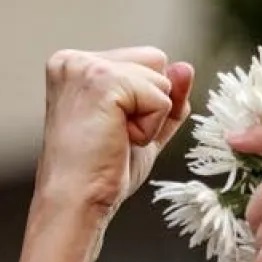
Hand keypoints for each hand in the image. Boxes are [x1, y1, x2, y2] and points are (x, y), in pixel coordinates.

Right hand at [12, 46, 192, 261]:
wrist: (77, 201)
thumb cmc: (100, 171)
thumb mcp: (142, 126)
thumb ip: (166, 96)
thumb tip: (185, 67)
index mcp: (76, 64)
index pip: (145, 60)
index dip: (146, 100)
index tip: (111, 129)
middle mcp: (75, 59)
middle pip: (156, 60)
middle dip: (151, 103)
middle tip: (114, 134)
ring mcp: (86, 67)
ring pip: (162, 78)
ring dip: (151, 117)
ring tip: (115, 137)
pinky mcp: (103, 81)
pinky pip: (161, 98)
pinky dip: (151, 128)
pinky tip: (119, 140)